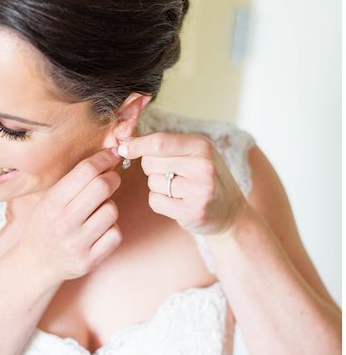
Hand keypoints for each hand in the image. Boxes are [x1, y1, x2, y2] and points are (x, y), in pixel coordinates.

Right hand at [15, 147, 123, 284]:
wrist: (35, 263)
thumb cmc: (46, 225)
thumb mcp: (49, 200)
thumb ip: (74, 182)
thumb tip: (109, 158)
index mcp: (51, 203)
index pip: (85, 171)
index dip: (104, 159)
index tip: (111, 155)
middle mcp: (63, 223)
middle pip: (103, 187)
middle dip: (112, 178)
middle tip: (111, 179)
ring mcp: (76, 244)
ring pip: (112, 211)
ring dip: (109, 207)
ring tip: (97, 212)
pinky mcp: (88, 261)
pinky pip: (115, 234)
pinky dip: (111, 229)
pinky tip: (99, 231)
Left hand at [123, 132, 247, 235]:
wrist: (230, 212)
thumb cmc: (203, 178)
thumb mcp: (192, 153)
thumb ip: (163, 145)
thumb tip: (124, 144)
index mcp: (201, 145)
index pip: (158, 142)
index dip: (136, 145)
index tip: (123, 148)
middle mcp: (203, 165)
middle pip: (150, 162)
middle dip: (151, 168)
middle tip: (172, 174)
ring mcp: (200, 189)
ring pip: (152, 182)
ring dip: (158, 187)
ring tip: (180, 189)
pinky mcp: (193, 211)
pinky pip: (156, 201)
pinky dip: (160, 202)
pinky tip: (178, 202)